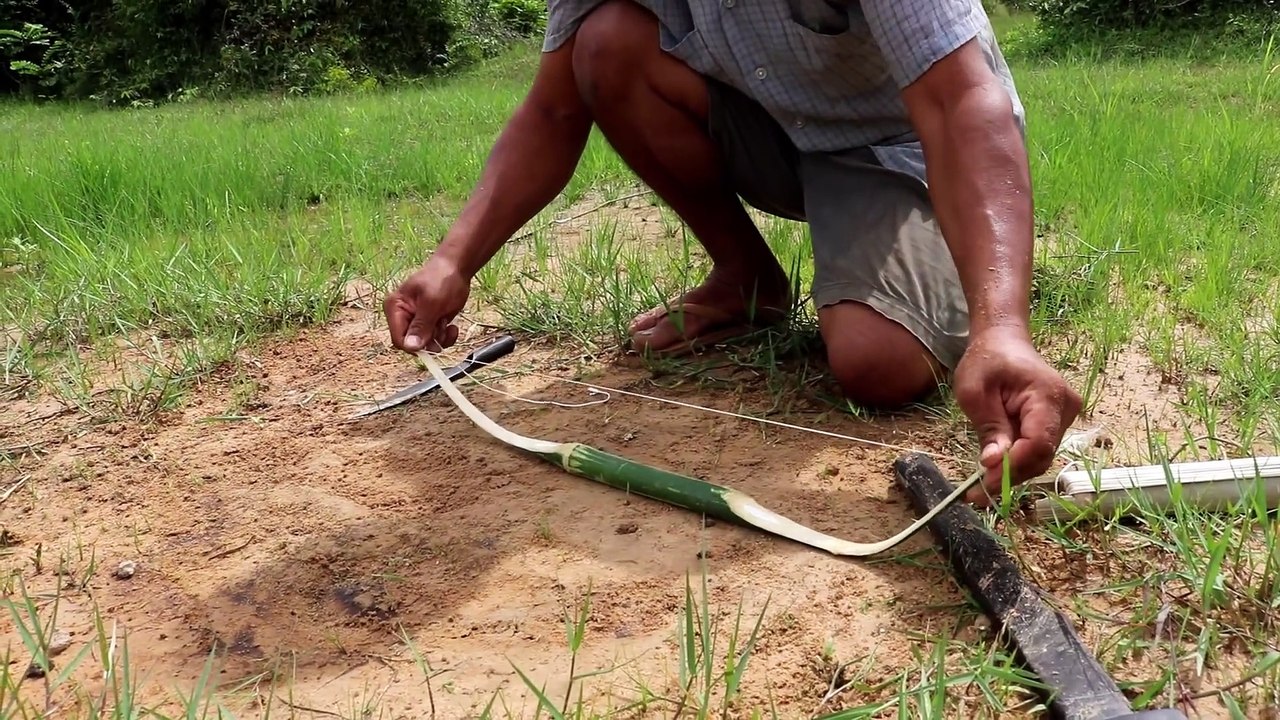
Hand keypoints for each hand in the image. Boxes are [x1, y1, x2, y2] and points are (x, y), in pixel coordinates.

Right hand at [383, 257, 470, 352]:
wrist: (456, 268)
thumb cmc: (441, 279)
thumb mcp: (431, 302)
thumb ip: (421, 325)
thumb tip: (410, 346)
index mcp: (394, 308)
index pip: (398, 339)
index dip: (414, 346)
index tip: (432, 342)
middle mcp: (402, 317)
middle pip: (412, 344)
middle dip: (429, 341)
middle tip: (442, 328)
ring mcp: (416, 321)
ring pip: (425, 345)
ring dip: (439, 339)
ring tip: (446, 323)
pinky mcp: (429, 324)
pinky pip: (435, 341)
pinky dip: (445, 337)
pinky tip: (451, 326)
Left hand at [953, 326, 1082, 504]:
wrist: (1002, 341)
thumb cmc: (986, 360)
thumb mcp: (974, 391)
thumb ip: (988, 427)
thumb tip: (994, 463)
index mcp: (1047, 394)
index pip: (1038, 442)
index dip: (1013, 467)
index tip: (983, 483)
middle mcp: (1065, 408)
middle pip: (1041, 455)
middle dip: (1010, 476)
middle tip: (976, 493)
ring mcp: (1064, 417)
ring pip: (1040, 457)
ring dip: (1012, 473)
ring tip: (979, 486)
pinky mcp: (1055, 423)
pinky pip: (1037, 450)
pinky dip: (1016, 462)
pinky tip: (993, 470)